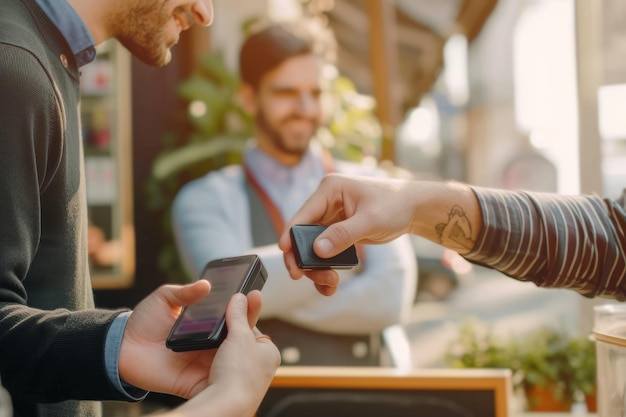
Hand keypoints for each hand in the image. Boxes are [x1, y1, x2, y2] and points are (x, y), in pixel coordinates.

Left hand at [118, 282, 277, 399]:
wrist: (121, 347)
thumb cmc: (143, 321)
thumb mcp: (164, 298)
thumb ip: (185, 291)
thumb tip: (206, 284)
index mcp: (206, 325)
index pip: (233, 316)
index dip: (245, 306)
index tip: (253, 294)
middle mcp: (210, 345)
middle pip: (239, 337)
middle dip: (250, 321)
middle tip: (254, 306)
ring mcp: (205, 363)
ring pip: (233, 360)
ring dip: (243, 349)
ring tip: (252, 333)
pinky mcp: (196, 381)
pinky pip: (216, 383)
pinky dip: (227, 377)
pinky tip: (236, 365)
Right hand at [278, 174, 414, 294]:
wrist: (413, 208)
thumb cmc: (394, 205)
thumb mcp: (370, 220)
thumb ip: (343, 235)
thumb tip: (318, 250)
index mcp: (329, 190)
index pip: (302, 215)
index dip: (290, 235)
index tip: (285, 253)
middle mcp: (325, 203)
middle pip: (302, 234)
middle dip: (303, 258)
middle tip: (303, 277)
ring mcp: (330, 218)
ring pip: (311, 247)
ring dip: (315, 267)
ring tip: (329, 283)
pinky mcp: (337, 231)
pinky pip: (324, 252)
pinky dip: (325, 267)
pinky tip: (331, 284)